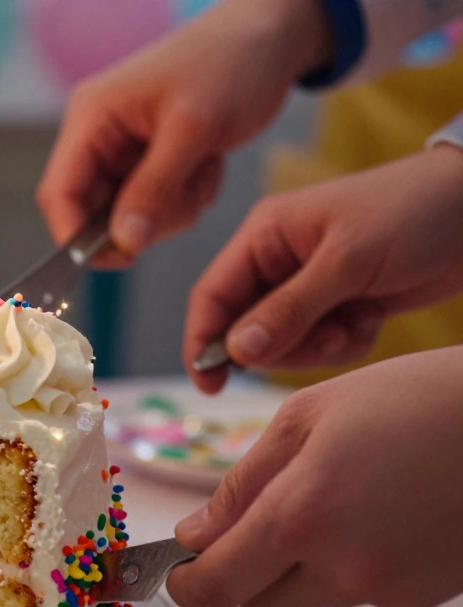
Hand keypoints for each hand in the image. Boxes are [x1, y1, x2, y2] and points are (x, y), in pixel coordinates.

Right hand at [36, 0, 331, 264]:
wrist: (269, 40)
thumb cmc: (229, 64)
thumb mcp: (192, 130)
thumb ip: (153, 189)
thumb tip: (123, 244)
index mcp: (91, 118)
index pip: (58, 193)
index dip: (76, 235)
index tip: (119, 258)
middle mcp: (98, 137)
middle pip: (94, 212)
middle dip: (142, 218)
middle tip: (185, 197)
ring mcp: (124, 152)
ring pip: (130, 216)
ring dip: (172, 207)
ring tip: (202, 167)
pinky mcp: (150, 163)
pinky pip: (157, 207)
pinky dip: (186, 198)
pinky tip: (207, 164)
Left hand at [167, 347, 462, 606]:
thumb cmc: (411, 399)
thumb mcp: (305, 416)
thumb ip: (241, 483)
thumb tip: (195, 533)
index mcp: (299, 517)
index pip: (215, 587)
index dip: (185, 582)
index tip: (176, 565)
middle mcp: (341, 567)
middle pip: (255, 602)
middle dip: (236, 570)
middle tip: (247, 521)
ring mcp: (385, 588)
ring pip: (305, 597)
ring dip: (291, 566)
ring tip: (325, 498)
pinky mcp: (420, 595)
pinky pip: (355, 591)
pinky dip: (343, 563)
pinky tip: (369, 511)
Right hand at [185, 146, 462, 393]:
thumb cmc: (413, 213)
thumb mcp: (346, 262)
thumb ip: (289, 309)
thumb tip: (236, 352)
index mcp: (264, 235)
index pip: (212, 294)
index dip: (202, 341)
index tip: (209, 385)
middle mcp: (279, 261)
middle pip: (247, 328)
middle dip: (283, 346)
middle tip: (326, 340)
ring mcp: (310, 284)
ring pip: (286, 343)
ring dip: (319, 347)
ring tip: (355, 325)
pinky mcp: (342, 302)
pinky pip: (323, 344)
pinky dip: (346, 343)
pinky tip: (372, 319)